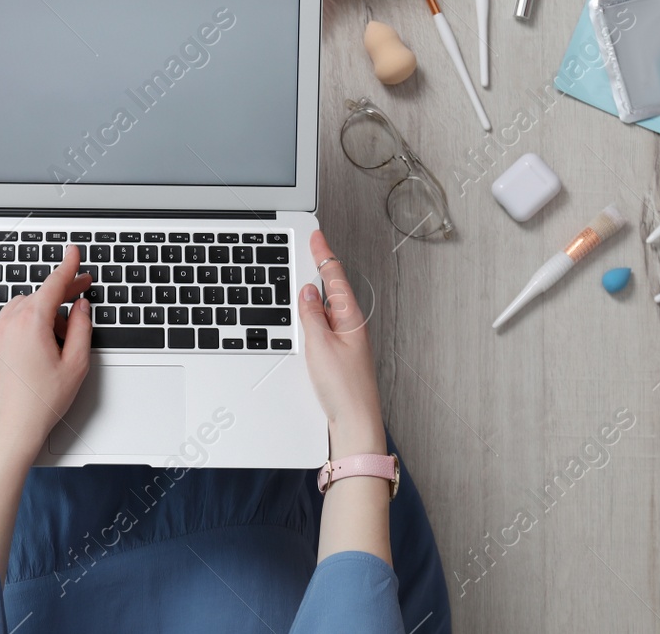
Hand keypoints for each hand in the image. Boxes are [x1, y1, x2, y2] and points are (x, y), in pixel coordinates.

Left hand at [0, 249, 92, 467]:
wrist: (9, 430)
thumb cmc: (41, 402)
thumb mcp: (76, 364)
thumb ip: (82, 328)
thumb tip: (81, 307)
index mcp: (31, 322)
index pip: (53, 284)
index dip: (68, 267)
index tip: (74, 253)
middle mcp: (9, 324)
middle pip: (39, 296)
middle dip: (61, 295)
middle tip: (81, 297)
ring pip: (22, 309)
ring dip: (42, 312)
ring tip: (61, 336)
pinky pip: (9, 325)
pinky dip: (25, 326)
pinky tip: (39, 348)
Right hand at [299, 230, 385, 456]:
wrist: (356, 424)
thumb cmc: (344, 389)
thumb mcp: (320, 345)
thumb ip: (311, 315)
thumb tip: (306, 291)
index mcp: (350, 318)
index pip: (334, 277)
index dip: (323, 255)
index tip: (316, 235)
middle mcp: (351, 326)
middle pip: (333, 289)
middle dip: (320, 269)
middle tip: (310, 248)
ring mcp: (347, 341)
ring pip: (328, 308)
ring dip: (315, 294)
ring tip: (303, 280)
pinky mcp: (341, 356)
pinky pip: (326, 326)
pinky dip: (315, 316)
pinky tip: (307, 320)